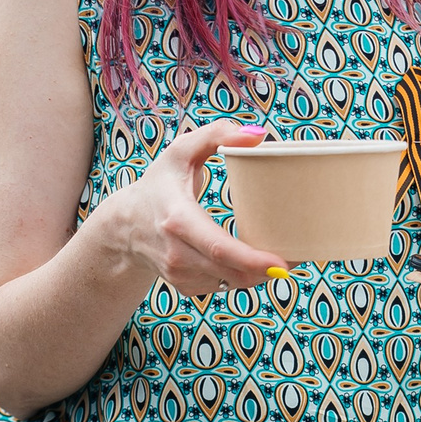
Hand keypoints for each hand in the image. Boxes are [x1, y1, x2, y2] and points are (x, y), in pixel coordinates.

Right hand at [92, 119, 287, 297]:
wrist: (125, 226)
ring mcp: (180, 274)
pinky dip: (240, 277)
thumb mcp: (180, 151)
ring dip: (257, 276)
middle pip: (232, 272)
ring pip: (231, 283)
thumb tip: (258, 136)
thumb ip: (217, 135)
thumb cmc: (158, 184)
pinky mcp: (185, 286)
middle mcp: (177, 253)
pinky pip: (223, 286)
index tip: (282, 264)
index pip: (219, 248)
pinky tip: (248, 262)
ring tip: (276, 257)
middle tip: (295, 259)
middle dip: (268, 271)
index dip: (253, 260)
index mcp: (178, 220)